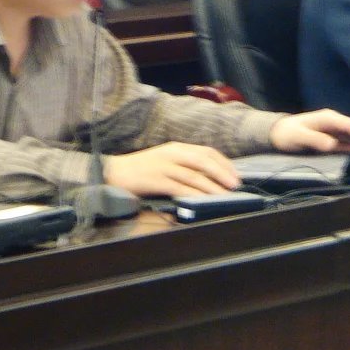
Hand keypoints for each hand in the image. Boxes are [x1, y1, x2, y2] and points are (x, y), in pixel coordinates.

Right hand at [104, 142, 239, 196]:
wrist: (114, 172)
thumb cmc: (140, 170)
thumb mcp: (164, 161)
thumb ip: (183, 165)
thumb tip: (207, 178)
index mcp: (176, 147)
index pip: (206, 151)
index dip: (223, 162)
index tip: (235, 174)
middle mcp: (172, 153)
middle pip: (204, 160)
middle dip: (222, 172)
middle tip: (235, 184)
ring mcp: (164, 166)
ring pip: (195, 175)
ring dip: (213, 186)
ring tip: (225, 195)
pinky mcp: (156, 180)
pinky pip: (181, 188)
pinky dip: (195, 195)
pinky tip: (204, 201)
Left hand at [269, 109, 349, 153]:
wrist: (277, 134)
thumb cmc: (288, 133)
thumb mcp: (299, 136)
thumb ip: (315, 139)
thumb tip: (331, 145)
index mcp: (329, 118)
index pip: (349, 124)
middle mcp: (335, 123)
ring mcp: (334, 132)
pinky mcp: (333, 141)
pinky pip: (347, 145)